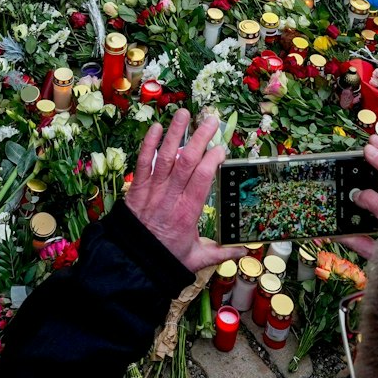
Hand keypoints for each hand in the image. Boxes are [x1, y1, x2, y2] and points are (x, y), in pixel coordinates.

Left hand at [125, 109, 242, 272]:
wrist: (131, 263)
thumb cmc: (165, 259)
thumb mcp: (196, 260)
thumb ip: (221, 252)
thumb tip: (246, 250)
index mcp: (188, 212)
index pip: (203, 178)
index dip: (213, 160)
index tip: (222, 148)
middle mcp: (171, 197)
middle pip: (187, 161)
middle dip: (200, 138)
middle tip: (211, 121)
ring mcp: (152, 191)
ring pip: (165, 157)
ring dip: (175, 133)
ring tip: (184, 113)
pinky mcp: (135, 189)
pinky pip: (141, 164)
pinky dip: (147, 145)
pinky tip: (155, 128)